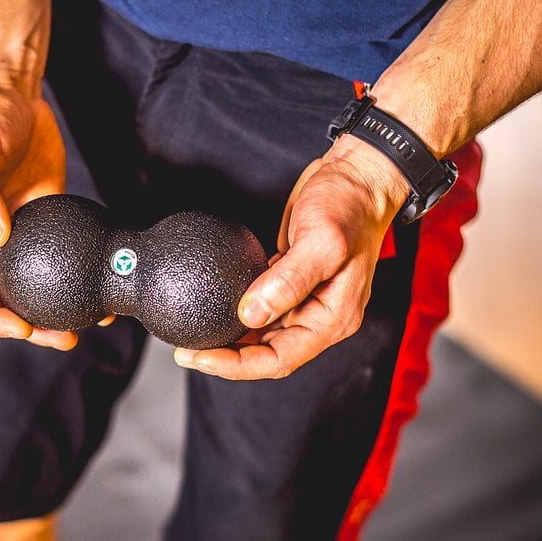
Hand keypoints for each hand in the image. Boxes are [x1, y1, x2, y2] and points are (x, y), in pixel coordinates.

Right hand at [0, 84, 77, 349]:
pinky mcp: (48, 221)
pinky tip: (104, 286)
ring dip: (59, 310)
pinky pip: (64, 257)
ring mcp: (19, 235)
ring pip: (37, 287)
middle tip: (66, 338)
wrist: (10, 95)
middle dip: (32, 328)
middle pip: (5, 301)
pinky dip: (80, 276)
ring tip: (91, 324)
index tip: (22, 326)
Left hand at [174, 137, 409, 379]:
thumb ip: (288, 281)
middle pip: (266, 352)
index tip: (201, 358)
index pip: (280, 358)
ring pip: (260, 333)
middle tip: (186, 350)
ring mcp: (304, 299)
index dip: (238, 366)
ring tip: (192, 336)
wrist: (355, 175)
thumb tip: (250, 314)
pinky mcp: (289, 281)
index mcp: (332, 318)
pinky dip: (235, 312)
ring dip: (228, 338)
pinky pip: (260, 306)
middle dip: (225, 356)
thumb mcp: (321, 241)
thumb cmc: (350, 206)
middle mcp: (318, 315)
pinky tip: (212, 307)